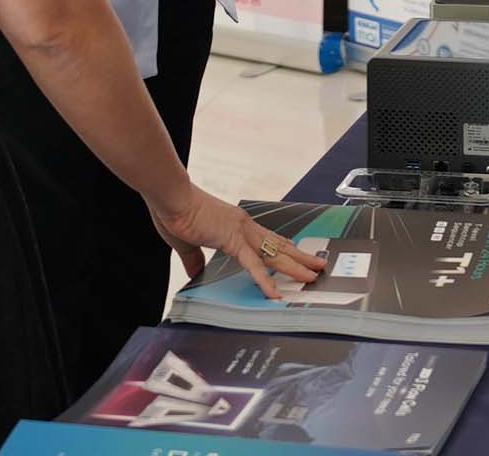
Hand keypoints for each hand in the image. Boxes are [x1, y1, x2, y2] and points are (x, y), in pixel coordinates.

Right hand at [151, 188, 329, 300]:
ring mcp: (241, 232)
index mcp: (235, 224)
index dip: (283, 249)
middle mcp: (244, 226)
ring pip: (274, 254)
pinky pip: (252, 265)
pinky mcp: (232, 240)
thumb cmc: (176, 212)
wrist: (171, 196)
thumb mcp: (188, 242)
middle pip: (278, 245)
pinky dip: (265, 281)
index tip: (296, 255)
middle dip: (299, 257)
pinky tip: (275, 293)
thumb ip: (194, 259)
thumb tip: (195, 273)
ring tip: (311, 275)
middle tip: (317, 265)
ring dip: (295, 266)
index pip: (266, 239)